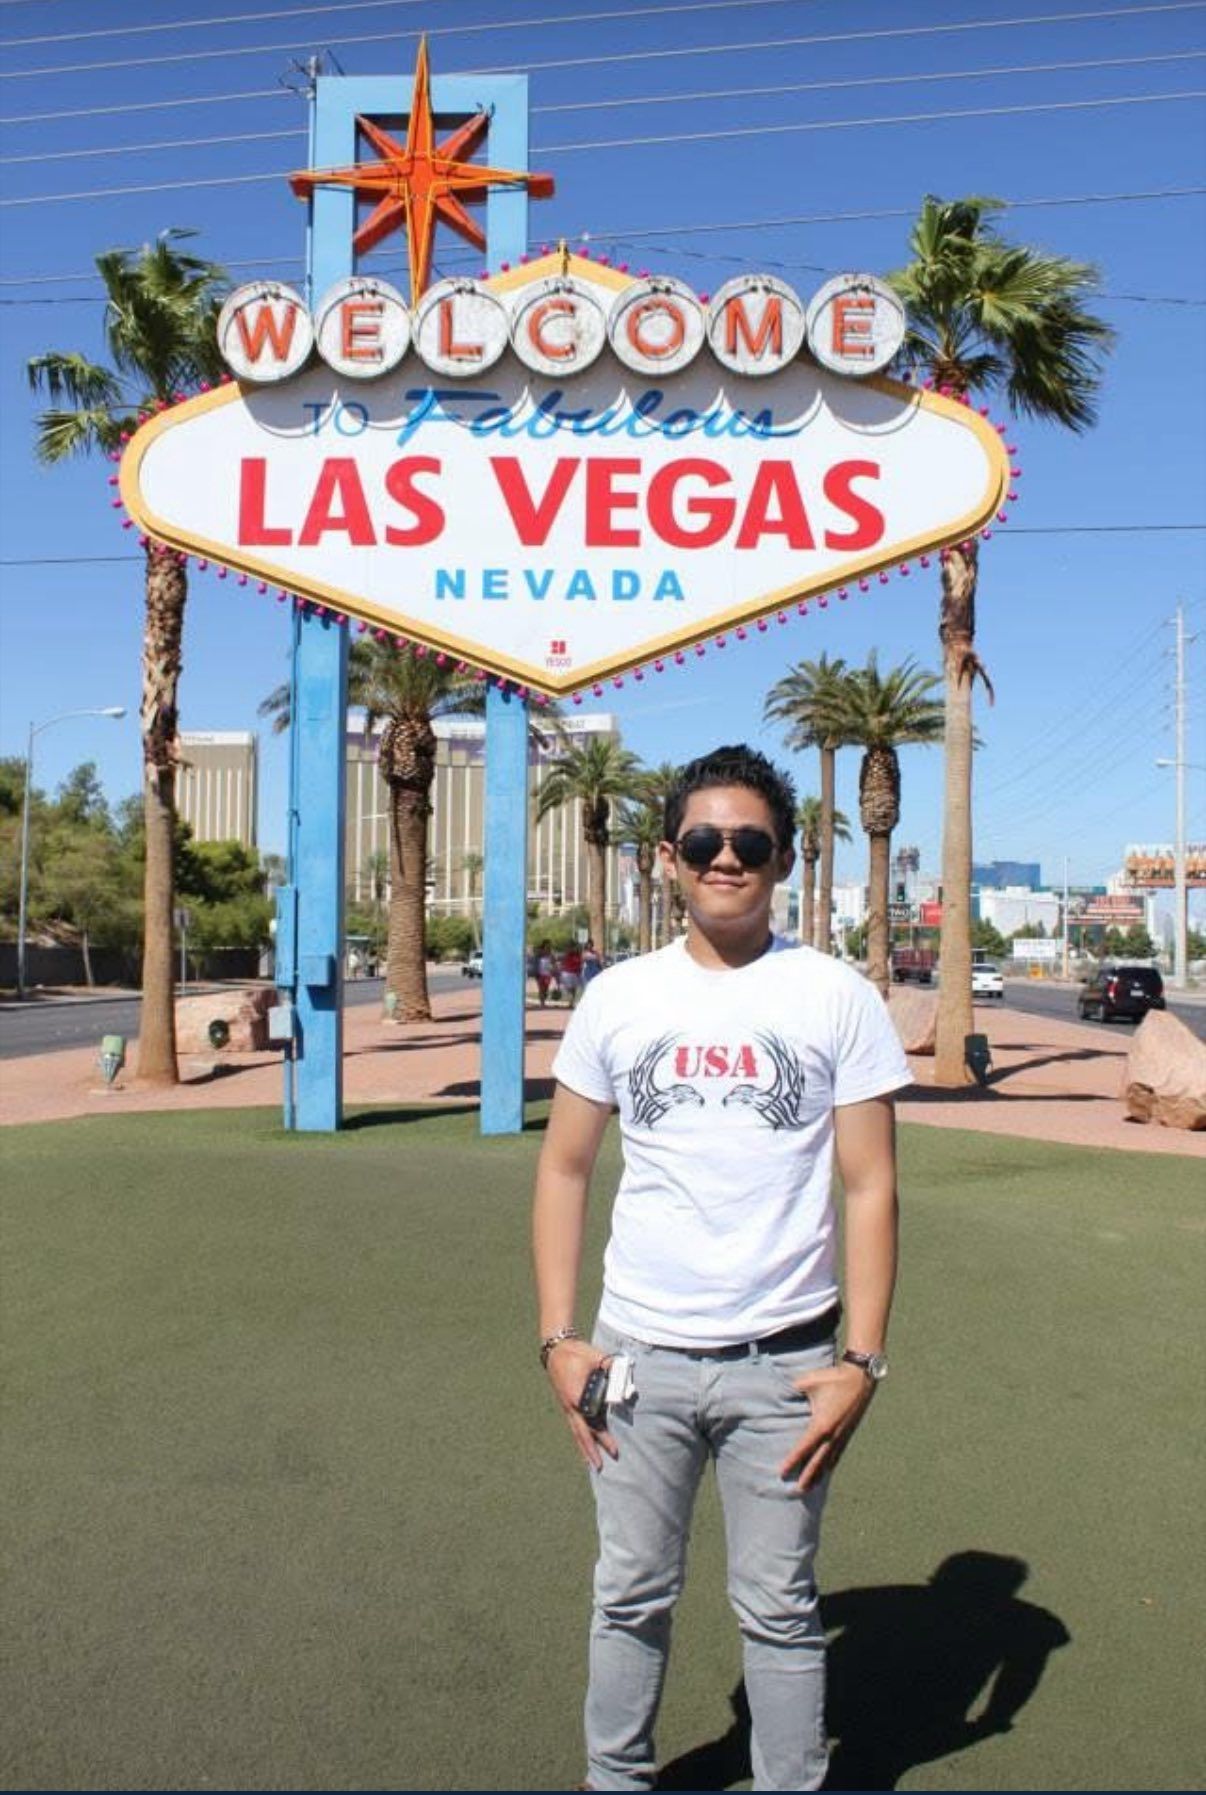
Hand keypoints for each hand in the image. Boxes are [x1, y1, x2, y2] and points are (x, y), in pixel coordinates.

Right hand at [545, 1339, 618, 1469]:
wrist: (556, 1350)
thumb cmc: (576, 1354)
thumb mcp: (595, 1357)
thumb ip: (611, 1366)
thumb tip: (626, 1372)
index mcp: (577, 1397)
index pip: (592, 1422)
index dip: (604, 1436)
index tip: (615, 1449)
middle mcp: (571, 1407)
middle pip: (584, 1433)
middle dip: (594, 1450)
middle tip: (602, 1467)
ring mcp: (569, 1408)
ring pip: (578, 1433)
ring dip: (586, 1449)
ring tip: (593, 1465)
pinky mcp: (569, 1406)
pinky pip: (576, 1426)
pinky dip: (582, 1439)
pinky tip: (586, 1447)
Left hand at [778, 1361, 875, 1491]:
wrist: (860, 1379)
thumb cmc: (833, 1378)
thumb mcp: (808, 1381)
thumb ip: (792, 1389)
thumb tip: (780, 1394)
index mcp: (821, 1424)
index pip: (803, 1447)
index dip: (792, 1461)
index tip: (782, 1472)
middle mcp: (832, 1435)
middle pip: (817, 1461)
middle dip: (806, 1477)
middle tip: (796, 1491)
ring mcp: (842, 1436)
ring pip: (828, 1461)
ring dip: (819, 1475)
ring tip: (810, 1488)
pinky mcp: (848, 1434)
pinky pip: (837, 1454)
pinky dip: (830, 1465)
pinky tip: (827, 1471)